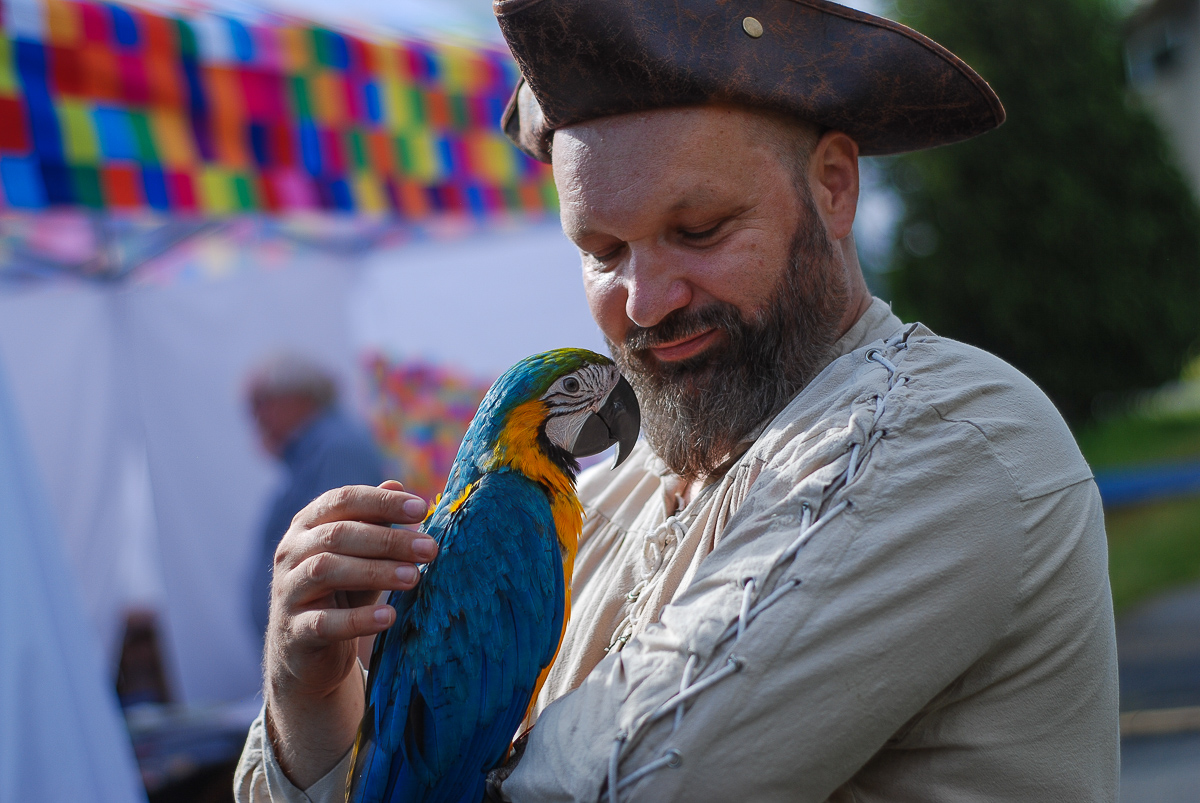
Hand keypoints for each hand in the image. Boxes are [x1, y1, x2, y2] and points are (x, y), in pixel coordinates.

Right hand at [264, 480, 435, 788]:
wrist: (310, 654)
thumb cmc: (343, 593)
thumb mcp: (363, 555)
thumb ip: (376, 523)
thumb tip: (398, 486)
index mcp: (308, 525)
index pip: (343, 500)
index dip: (382, 502)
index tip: (422, 509)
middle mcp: (291, 553)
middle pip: (338, 535)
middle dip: (388, 540)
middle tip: (430, 549)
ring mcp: (287, 592)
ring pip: (326, 571)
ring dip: (375, 572)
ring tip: (414, 578)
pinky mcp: (294, 632)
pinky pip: (324, 622)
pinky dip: (358, 619)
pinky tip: (389, 616)